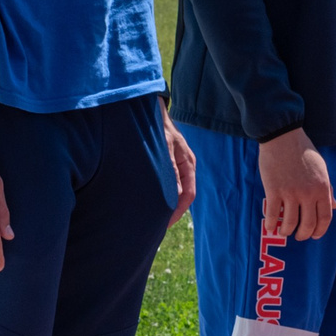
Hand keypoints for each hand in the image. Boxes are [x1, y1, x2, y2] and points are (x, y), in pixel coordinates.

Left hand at [161, 102, 195, 226]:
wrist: (149, 110)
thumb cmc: (157, 127)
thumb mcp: (163, 146)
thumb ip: (170, 169)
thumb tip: (175, 194)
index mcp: (188, 164)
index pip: (187, 195)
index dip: (176, 212)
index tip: (164, 224)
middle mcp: (185, 166)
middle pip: (182, 196)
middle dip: (170, 211)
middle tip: (156, 225)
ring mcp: (177, 165)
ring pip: (174, 190)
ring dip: (165, 203)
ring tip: (151, 216)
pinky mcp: (167, 164)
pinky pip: (167, 183)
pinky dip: (160, 193)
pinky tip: (147, 199)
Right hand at [256, 128, 333, 240]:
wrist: (283, 137)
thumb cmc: (304, 151)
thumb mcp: (322, 169)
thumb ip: (327, 189)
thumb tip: (334, 206)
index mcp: (322, 188)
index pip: (325, 217)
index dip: (320, 230)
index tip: (314, 236)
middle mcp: (308, 193)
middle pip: (308, 224)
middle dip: (303, 235)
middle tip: (299, 236)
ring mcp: (290, 193)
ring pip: (290, 222)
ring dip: (286, 231)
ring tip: (283, 231)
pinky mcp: (274, 190)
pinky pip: (272, 214)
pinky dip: (271, 224)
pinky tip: (270, 226)